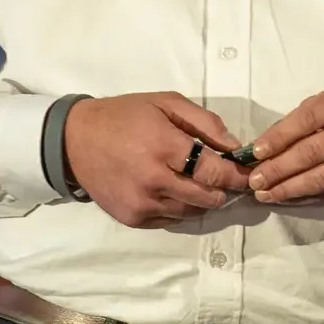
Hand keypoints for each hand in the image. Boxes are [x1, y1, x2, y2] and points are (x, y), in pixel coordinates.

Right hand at [64, 93, 252, 228]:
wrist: (75, 140)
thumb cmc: (125, 116)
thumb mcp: (166, 103)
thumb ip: (204, 123)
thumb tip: (235, 147)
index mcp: (163, 147)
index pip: (213, 171)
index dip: (236, 175)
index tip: (248, 174)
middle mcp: (154, 181)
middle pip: (207, 197)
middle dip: (223, 189)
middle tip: (226, 178)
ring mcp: (142, 204)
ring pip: (191, 212)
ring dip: (201, 199)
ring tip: (197, 181)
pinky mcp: (132, 219)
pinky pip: (171, 220)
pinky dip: (179, 207)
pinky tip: (173, 189)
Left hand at [246, 84, 323, 204]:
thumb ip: (309, 115)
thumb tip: (268, 141)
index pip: (308, 119)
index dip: (280, 136)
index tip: (257, 151)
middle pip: (313, 152)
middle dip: (279, 168)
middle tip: (254, 180)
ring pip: (322, 178)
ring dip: (289, 188)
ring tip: (265, 194)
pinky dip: (307, 198)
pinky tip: (288, 198)